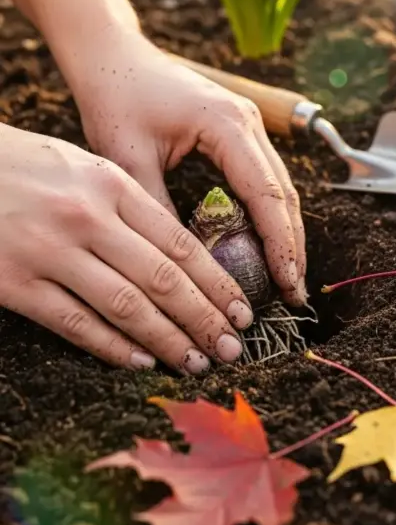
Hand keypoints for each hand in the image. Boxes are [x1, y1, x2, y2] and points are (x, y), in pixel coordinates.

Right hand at [0, 124, 256, 372]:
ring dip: (169, 340)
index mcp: (109, 184)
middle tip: (233, 349)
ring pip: (126, 307)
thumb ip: (125, 201)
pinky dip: (113, 346)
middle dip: (205, 319)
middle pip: (162, 279)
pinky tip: (143, 361)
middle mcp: (86, 218)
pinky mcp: (14, 283)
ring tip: (197, 362)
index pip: (178, 242)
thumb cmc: (21, 163)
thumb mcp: (80, 164)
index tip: (243, 310)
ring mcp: (49, 252)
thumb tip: (177, 250)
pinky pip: (75, 323)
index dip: (217, 282)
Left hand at [71, 27, 306, 306]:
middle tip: (295, 294)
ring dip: (285, 232)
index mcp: (226, 123)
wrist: (111, 55)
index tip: (287, 284)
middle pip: (285, 192)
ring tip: (287, 278)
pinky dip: (269, 213)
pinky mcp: (238, 129)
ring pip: (280, 185)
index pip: (266, 193)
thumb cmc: (115, 97)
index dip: (280, 243)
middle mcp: (248, 121)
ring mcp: (248, 123)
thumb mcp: (129, 158)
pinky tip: (265, 245)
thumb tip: (183, 268)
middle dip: (292, 245)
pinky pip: (264, 177)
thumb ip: (157, 210)